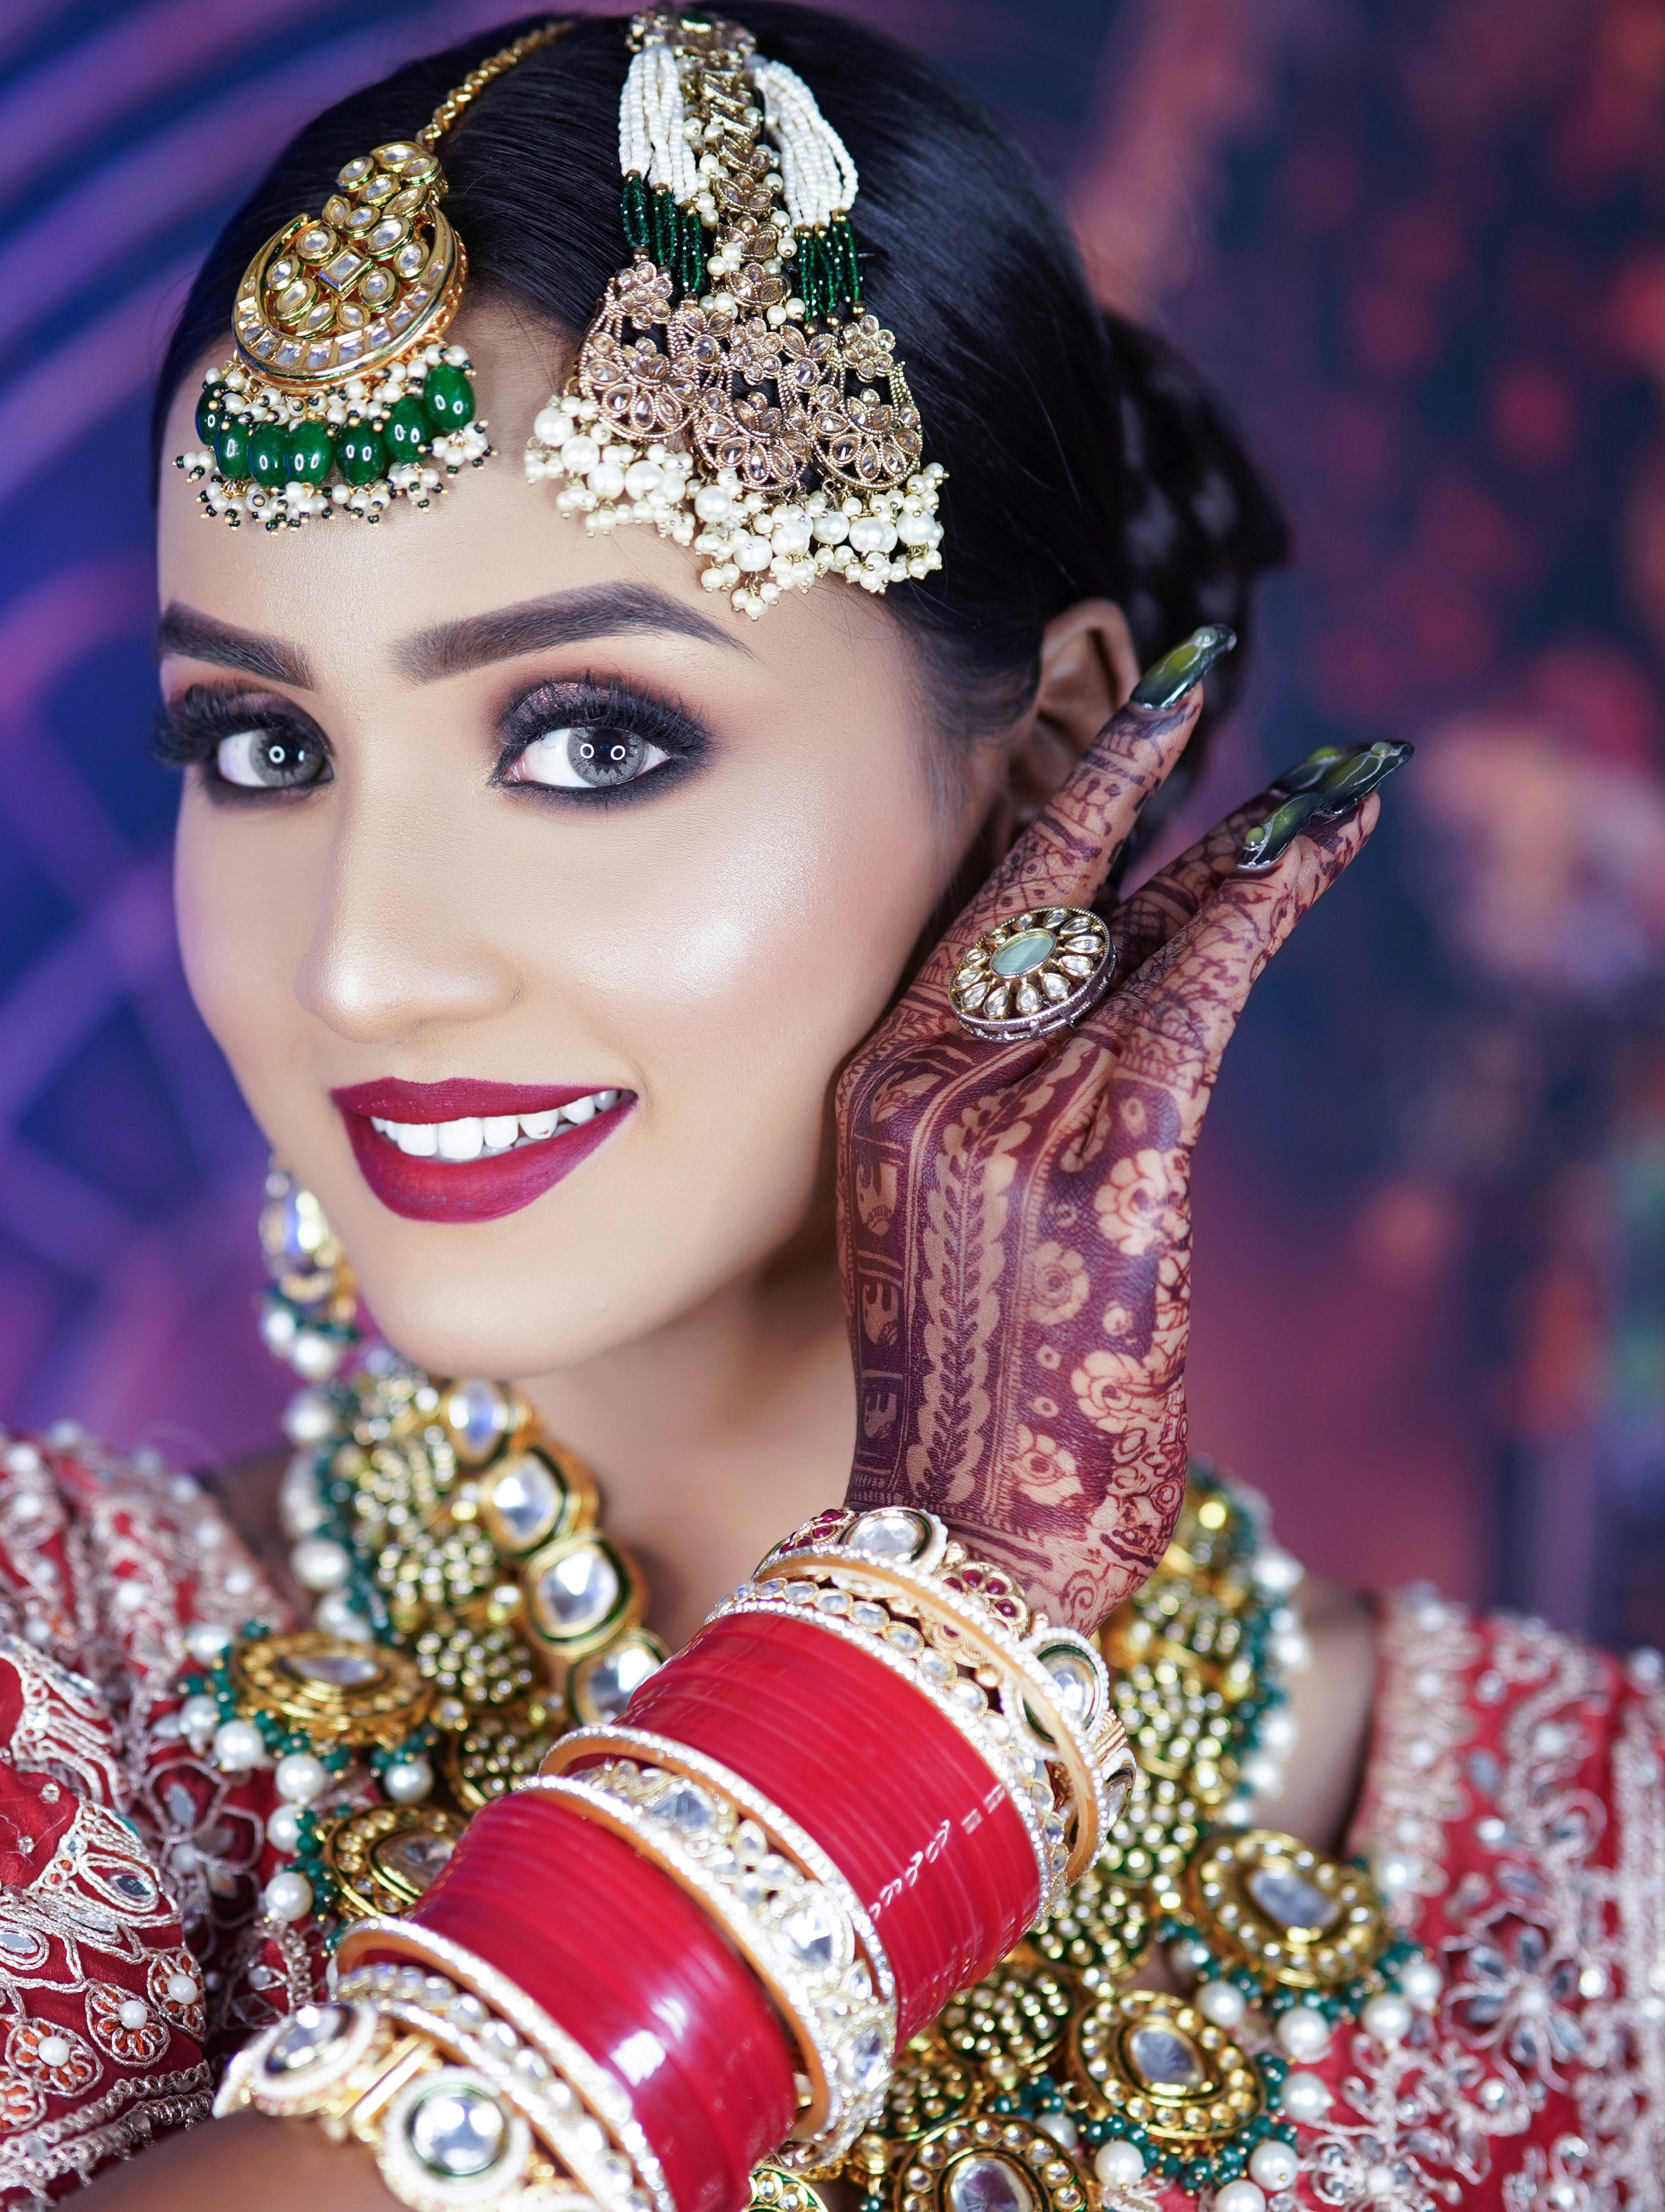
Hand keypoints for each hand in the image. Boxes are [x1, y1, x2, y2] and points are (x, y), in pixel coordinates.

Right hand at [836, 643, 1406, 1631]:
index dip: (1041, 808)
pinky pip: (1196, 992)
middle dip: (1131, 771)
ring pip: (1142, 931)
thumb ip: (1015, 1119)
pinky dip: (1267, 904)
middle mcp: (926, 1083)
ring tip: (1336, 777)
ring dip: (1252, 843)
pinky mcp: (1105, 1165)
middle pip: (1051, 895)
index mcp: (875, 1096)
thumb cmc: (970, 1419)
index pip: (971, 916)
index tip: (1095, 720)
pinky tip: (1326, 836)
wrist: (958, 1543)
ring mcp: (1007, 1118)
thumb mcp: (960, 1243)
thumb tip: (1126, 1023)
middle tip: (1199, 668)